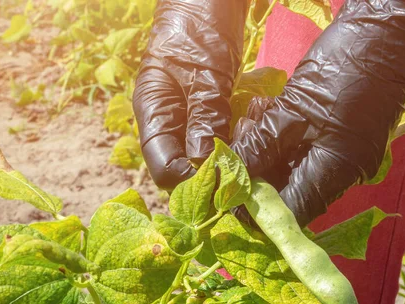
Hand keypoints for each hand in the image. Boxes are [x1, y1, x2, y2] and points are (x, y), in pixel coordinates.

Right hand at [133, 0, 246, 188]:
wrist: (206, 2)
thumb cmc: (199, 29)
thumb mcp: (205, 73)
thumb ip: (205, 115)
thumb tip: (203, 160)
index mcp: (154, 111)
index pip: (162, 166)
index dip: (188, 181)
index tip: (221, 184)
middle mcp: (167, 122)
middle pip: (181, 168)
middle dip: (209, 176)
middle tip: (242, 174)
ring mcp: (185, 119)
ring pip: (200, 158)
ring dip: (224, 163)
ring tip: (250, 160)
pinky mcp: (205, 114)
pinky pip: (216, 141)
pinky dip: (232, 147)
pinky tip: (250, 143)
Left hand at [231, 0, 404, 226]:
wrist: (390, 32)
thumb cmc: (343, 69)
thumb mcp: (294, 108)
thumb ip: (262, 146)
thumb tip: (233, 174)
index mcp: (335, 171)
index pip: (292, 211)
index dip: (258, 207)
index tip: (230, 187)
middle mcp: (344, 171)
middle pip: (291, 188)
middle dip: (258, 167)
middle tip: (238, 137)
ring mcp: (346, 153)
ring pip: (296, 164)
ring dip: (268, 146)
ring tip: (253, 115)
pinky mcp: (344, 135)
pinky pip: (307, 147)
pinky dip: (285, 134)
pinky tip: (268, 109)